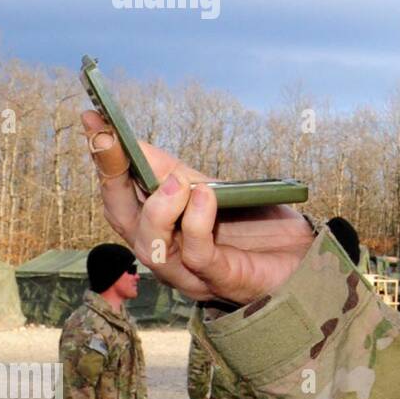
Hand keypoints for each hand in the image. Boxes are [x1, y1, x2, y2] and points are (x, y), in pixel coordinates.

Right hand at [82, 110, 313, 303]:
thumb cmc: (258, 227)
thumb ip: (176, 173)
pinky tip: (204, 197)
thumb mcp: (215, 191)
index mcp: (159, 227)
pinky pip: (197, 255)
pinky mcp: (219, 280)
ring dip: (160, 209)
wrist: (306, 258)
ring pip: (152, 245)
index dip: (104, 159)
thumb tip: (134, 143)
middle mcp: (164, 252)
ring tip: (176, 181)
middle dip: (114, 177)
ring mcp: (189, 271)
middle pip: (125, 220)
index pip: (119, 194)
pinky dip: (197, 224)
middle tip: (113, 139)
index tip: (93, 118)